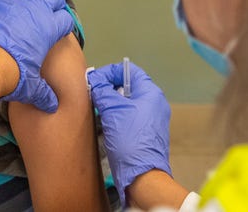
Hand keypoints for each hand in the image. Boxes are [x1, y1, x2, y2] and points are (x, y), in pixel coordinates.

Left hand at [0, 0, 73, 111]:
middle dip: (55, 1)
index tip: (61, 27)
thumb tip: (52, 104)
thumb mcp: (30, 87)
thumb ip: (43, 93)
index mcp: (49, 28)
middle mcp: (36, 9)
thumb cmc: (9, 74)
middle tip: (52, 5)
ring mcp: (15, 0)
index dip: (64, 23)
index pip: (65, 19)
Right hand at [87, 62, 171, 203]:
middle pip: (127, 86)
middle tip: (93, 94)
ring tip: (97, 109)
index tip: (95, 80)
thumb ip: (102, 90)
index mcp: (151, 94)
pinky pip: (128, 117)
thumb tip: (95, 80)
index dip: (110, 72)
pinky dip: (115, 117)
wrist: (142, 176)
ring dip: (110, 103)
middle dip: (108, 88)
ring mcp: (150, 119)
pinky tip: (104, 123)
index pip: (130, 71)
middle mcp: (154, 104)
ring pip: (126, 102)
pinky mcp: (144, 133)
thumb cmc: (131, 142)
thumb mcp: (112, 111)